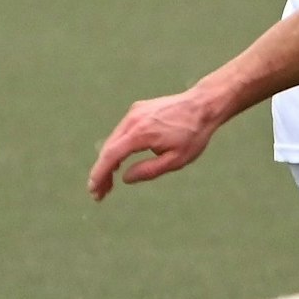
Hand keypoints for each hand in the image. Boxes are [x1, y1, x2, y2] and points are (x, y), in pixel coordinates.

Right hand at [87, 91, 225, 200]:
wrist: (204, 104)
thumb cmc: (194, 134)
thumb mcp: (177, 159)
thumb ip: (149, 170)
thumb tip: (125, 178)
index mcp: (140, 133)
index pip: (111, 156)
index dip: (99, 174)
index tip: (93, 190)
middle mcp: (132, 120)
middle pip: (108, 149)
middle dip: (102, 173)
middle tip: (100, 194)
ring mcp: (134, 113)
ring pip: (114, 140)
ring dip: (109, 161)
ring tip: (108, 183)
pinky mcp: (138, 110)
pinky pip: (122, 132)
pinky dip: (118, 147)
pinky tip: (119, 161)